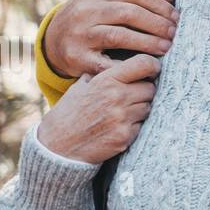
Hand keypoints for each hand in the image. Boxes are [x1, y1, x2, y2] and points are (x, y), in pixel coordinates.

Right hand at [35, 54, 161, 163]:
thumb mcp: (81, 86)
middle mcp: (117, 96)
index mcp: (107, 80)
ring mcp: (122, 118)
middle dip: (143, 90)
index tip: (153, 70)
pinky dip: (133, 126)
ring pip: (148, 106)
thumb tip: (125, 63)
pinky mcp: (125, 136)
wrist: (56, 147)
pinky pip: (141, 125)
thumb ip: (103, 73)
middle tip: (131, 96)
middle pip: (150, 87)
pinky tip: (117, 127)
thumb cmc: (69, 114)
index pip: (144, 64)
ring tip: (121, 113)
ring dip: (139, 108)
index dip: (152, 66)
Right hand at [44, 0, 178, 77]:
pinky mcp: (75, 56)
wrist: (52, 40)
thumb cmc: (92, 17)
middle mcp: (86, 10)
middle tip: (173, 34)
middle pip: (130, 13)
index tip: (177, 18)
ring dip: (147, 43)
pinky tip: (142, 69)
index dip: (160, 6)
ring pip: (119, 36)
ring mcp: (79, 33)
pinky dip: (125, 66)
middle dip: (156, 24)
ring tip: (165, 48)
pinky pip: (104, 63)